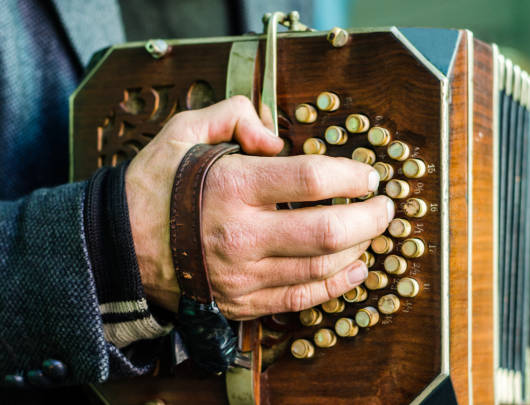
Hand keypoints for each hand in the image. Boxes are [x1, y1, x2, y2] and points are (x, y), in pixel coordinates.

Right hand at [125, 96, 393, 317]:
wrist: (122, 246)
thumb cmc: (157, 186)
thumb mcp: (183, 131)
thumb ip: (231, 114)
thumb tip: (275, 134)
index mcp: (232, 187)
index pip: (311, 178)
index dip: (351, 174)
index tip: (368, 175)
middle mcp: (242, 234)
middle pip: (328, 230)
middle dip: (370, 218)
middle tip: (384, 206)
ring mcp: (244, 274)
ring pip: (320, 267)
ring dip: (359, 249)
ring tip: (372, 232)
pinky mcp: (243, 301)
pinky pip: (300, 298)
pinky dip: (336, 286)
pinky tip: (356, 270)